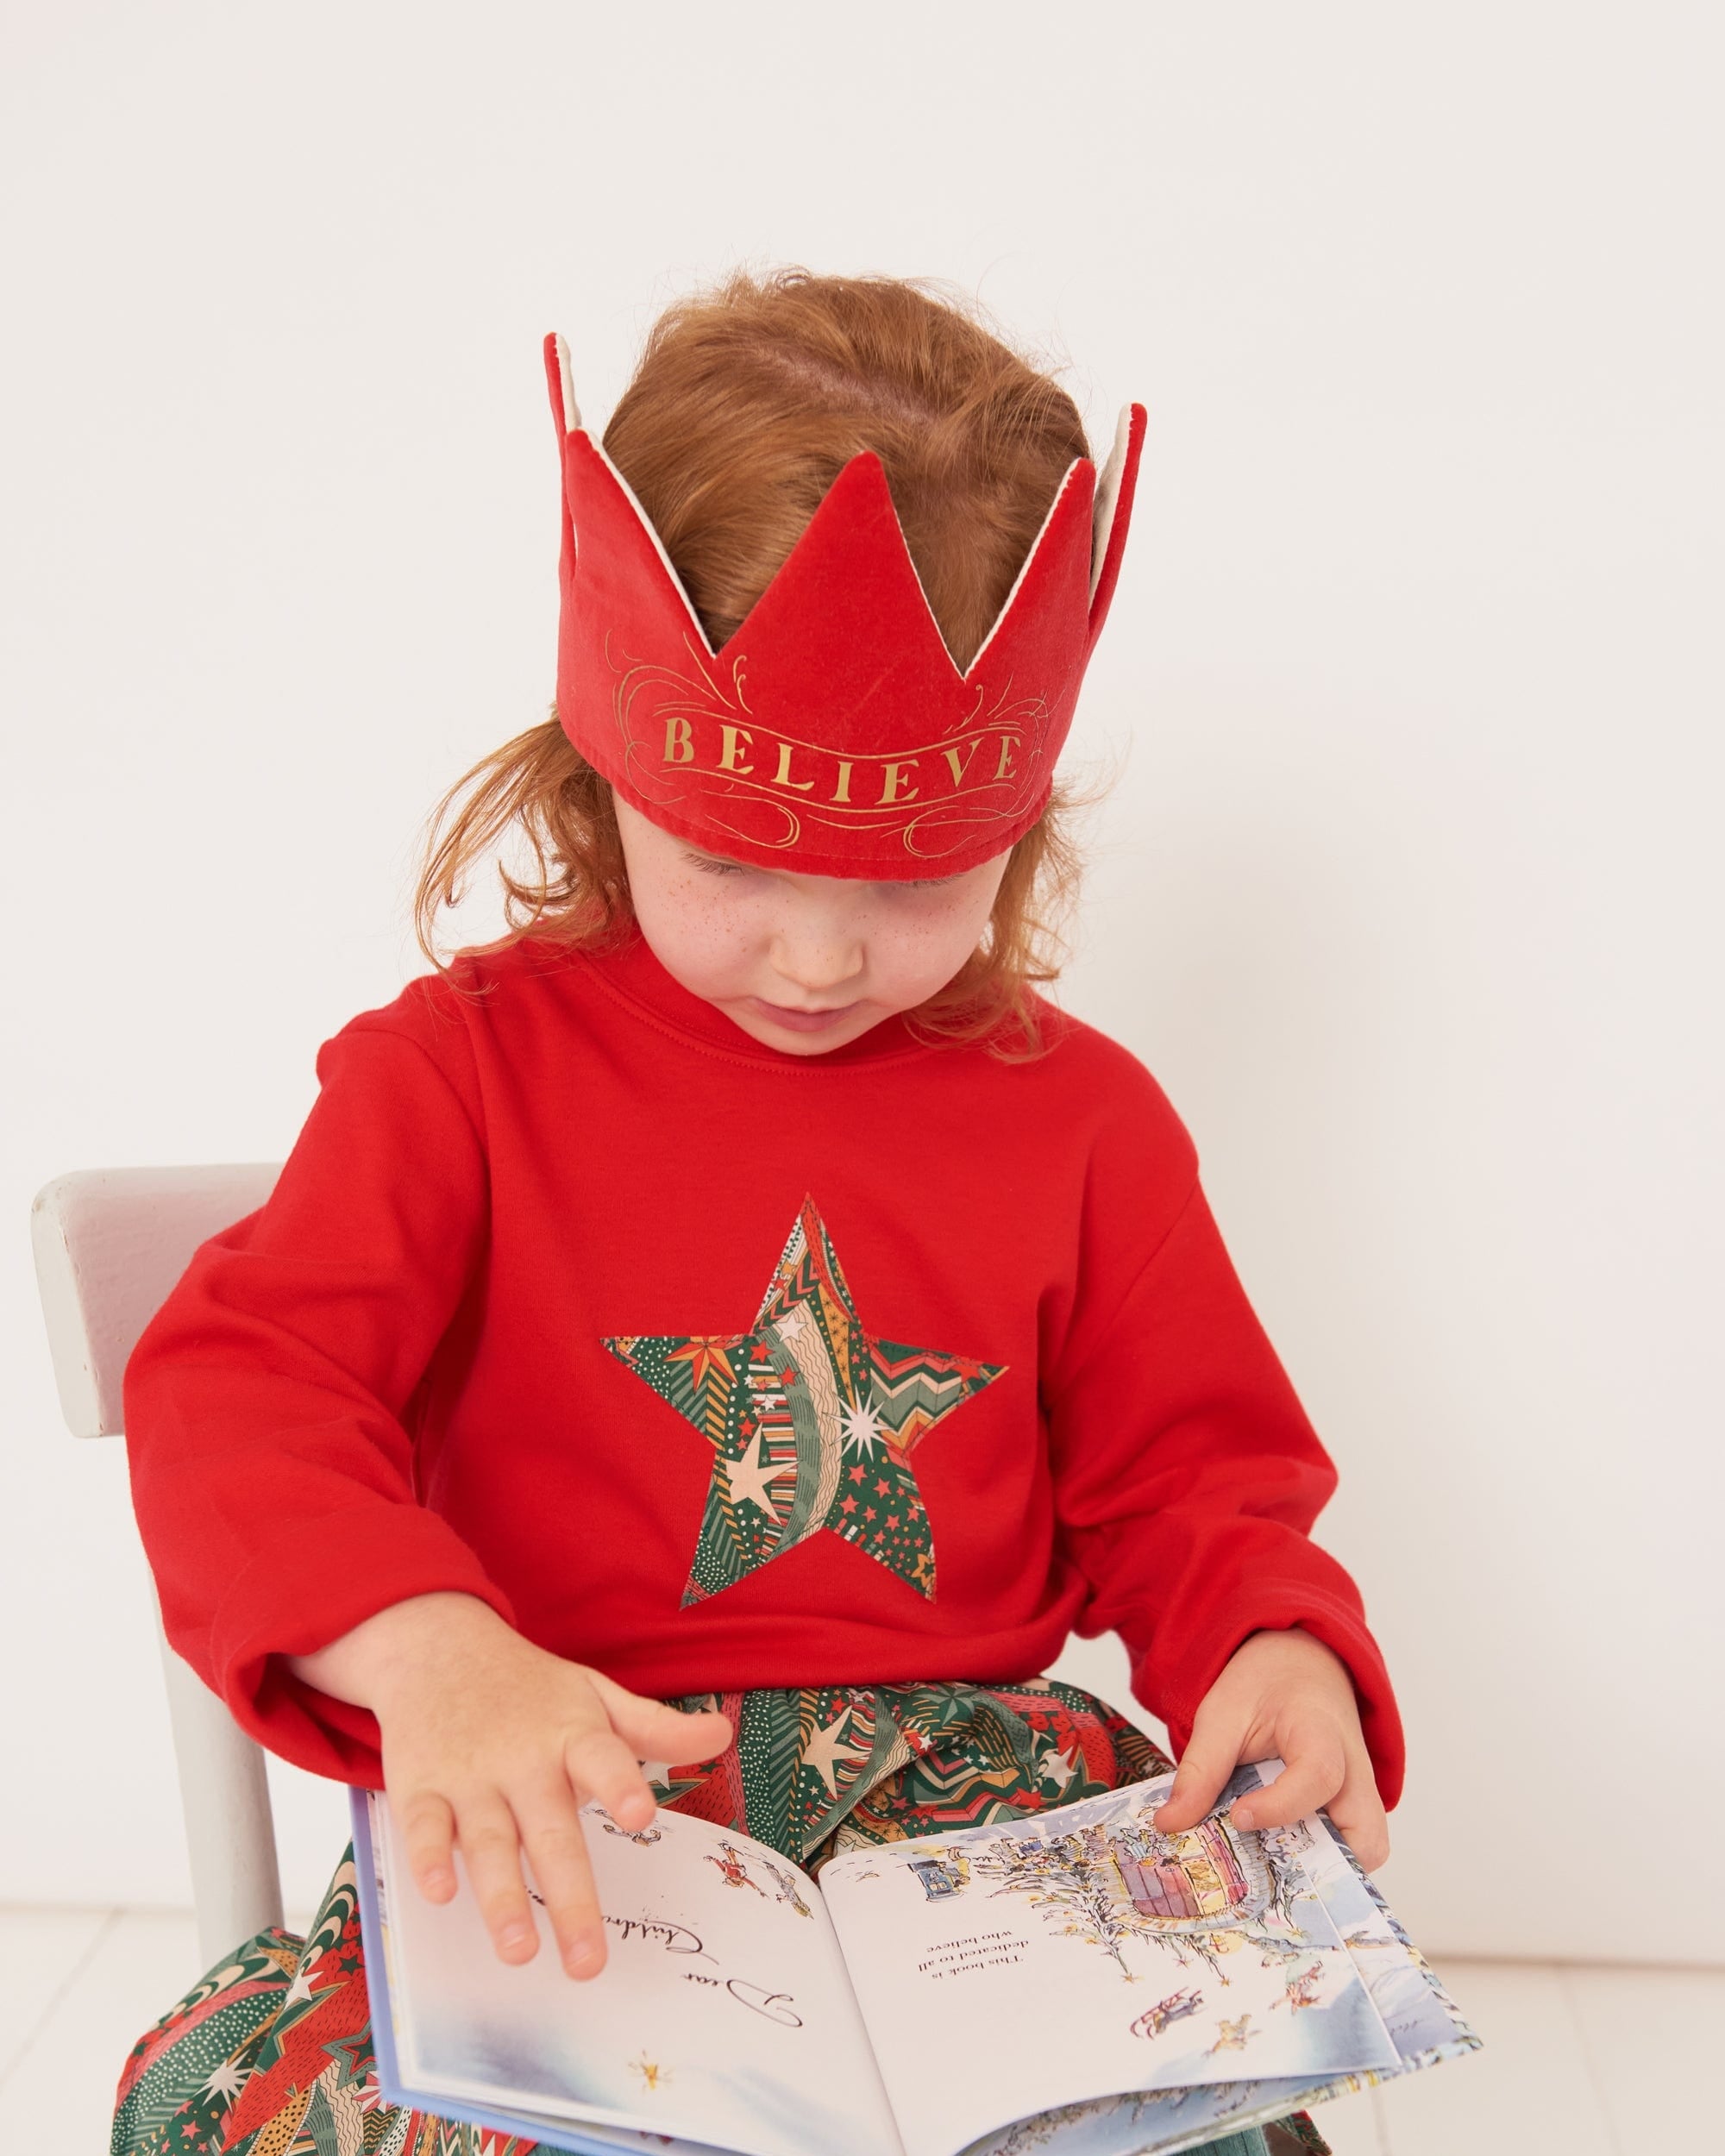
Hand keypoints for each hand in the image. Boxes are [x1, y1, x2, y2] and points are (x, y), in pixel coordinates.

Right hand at [286, 1593, 731, 1978]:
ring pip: (487, 1841)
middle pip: (549, 1831)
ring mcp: (470, 1775)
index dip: (621, 1785)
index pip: (603, 1759)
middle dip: (569, 1897)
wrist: (439, 1648)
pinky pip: (422, 1827)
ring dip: (501, 1897)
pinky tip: (438, 1894)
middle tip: (588, 1961)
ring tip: (520, 1952)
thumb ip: (656, 1726)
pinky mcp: (421, 1786)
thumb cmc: (532, 1689)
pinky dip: (427, 1858)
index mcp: (573, 1735)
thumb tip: (724, 1735)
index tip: (642, 1817)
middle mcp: (523, 1759)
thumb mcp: (597, 1696)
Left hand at [1151, 1628, 1389, 1869]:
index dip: (1280, 1805)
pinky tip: (1280, 1858)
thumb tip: (1169, 1825)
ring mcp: (1362, 1792)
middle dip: (1320, 1864)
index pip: (1319, 1774)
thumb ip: (1199, 1770)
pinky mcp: (1356, 1808)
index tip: (1238, 1816)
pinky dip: (1325, 1863)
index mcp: (1321, 1730)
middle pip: (1364, 1833)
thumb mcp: (1222, 1714)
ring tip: (1271, 1868)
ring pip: (1369, 1849)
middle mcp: (1356, 1769)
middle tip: (1267, 1868)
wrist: (1298, 1663)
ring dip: (1326, 1870)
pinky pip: (1355, 1848)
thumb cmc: (1265, 1685)